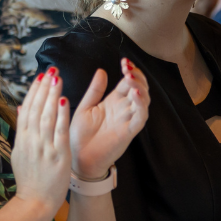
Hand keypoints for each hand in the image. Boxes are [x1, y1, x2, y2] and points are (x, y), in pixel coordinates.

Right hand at [11, 70, 71, 214]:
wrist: (34, 202)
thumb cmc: (30, 179)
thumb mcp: (19, 152)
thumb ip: (22, 129)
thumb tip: (20, 106)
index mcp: (22, 139)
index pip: (28, 109)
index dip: (34, 91)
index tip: (40, 76)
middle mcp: (31, 141)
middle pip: (37, 109)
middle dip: (44, 88)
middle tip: (51, 70)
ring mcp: (44, 148)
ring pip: (47, 116)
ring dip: (52, 95)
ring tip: (57, 78)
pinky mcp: (58, 156)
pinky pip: (59, 131)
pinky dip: (61, 115)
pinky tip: (64, 100)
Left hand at [69, 60, 148, 179]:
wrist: (76, 159)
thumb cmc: (79, 135)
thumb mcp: (85, 107)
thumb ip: (94, 90)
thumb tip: (102, 70)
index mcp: (113, 102)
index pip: (128, 82)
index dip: (130, 71)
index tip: (124, 61)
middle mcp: (123, 110)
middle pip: (139, 89)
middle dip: (137, 76)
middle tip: (128, 68)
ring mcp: (127, 121)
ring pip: (143, 101)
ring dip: (140, 87)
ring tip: (130, 78)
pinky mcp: (128, 133)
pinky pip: (140, 118)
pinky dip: (141, 106)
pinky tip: (135, 94)